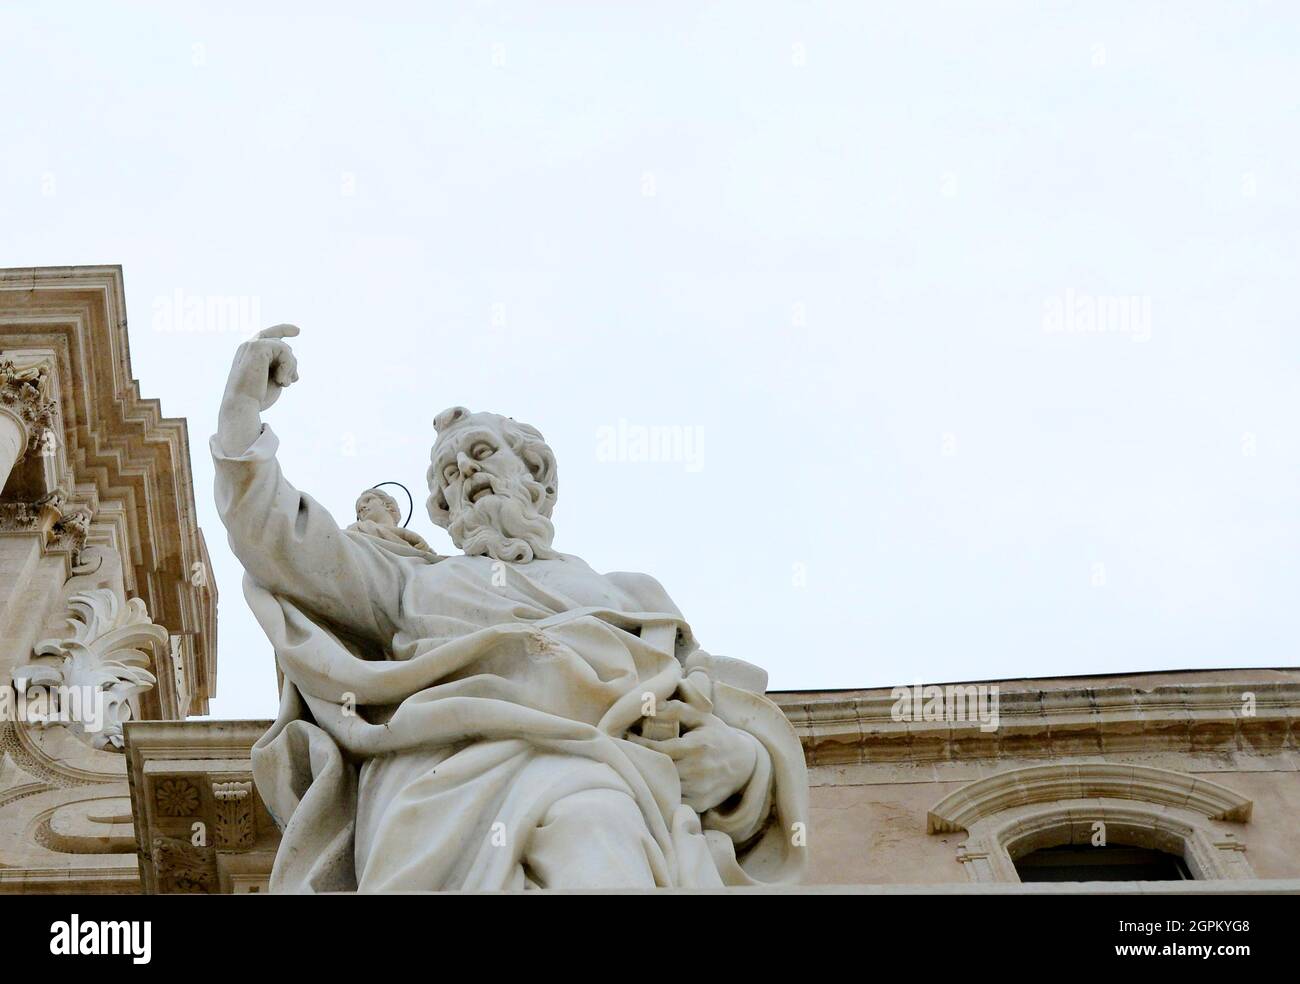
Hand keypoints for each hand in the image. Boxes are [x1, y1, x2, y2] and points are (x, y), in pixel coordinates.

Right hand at [224, 324, 299, 410]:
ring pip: (285, 348)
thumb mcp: (273, 381)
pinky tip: (281, 381)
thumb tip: (294, 365)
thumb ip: (281, 369)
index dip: (283, 330)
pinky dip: (288, 367)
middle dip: (291, 364)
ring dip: (290, 368)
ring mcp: (252, 344)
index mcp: (249, 354)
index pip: (268, 336)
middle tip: (289, 382)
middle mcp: (248, 346)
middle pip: (281, 345)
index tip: (298, 331)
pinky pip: (284, 350)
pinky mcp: (257, 347)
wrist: (243, 405)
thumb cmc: (257, 398)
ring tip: (284, 383)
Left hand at [629, 699, 756, 812]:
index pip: (658, 749)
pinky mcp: (700, 804)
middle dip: (640, 762)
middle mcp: (698, 770)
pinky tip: (656, 783)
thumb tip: (651, 705)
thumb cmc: (717, 736)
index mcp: (697, 746)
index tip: (627, 739)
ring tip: (637, 768)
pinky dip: (663, 794)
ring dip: (649, 779)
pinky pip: (674, 802)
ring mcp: (699, 790)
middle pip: (659, 770)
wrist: (745, 763)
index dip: (639, 745)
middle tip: (626, 754)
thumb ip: (677, 710)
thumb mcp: (702, 717)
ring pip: (664, 788)